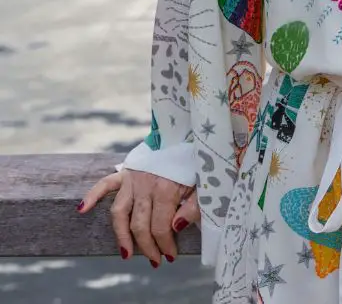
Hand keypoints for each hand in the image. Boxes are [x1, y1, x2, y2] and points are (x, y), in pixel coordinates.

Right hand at [78, 169, 199, 265]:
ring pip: (119, 212)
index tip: (170, 256)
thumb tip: (176, 227)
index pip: (160, 227)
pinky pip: (105, 183)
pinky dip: (93, 195)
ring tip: (126, 253)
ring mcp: (132, 178)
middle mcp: (145, 185)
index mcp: (166, 189)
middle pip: (139, 225)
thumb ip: (193, 208)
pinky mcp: (125, 171)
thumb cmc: (194, 165)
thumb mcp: (202, 186)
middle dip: (147, 247)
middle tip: (155, 260)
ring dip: (121, 235)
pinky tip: (83, 209)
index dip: (165, 245)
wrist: (185, 137)